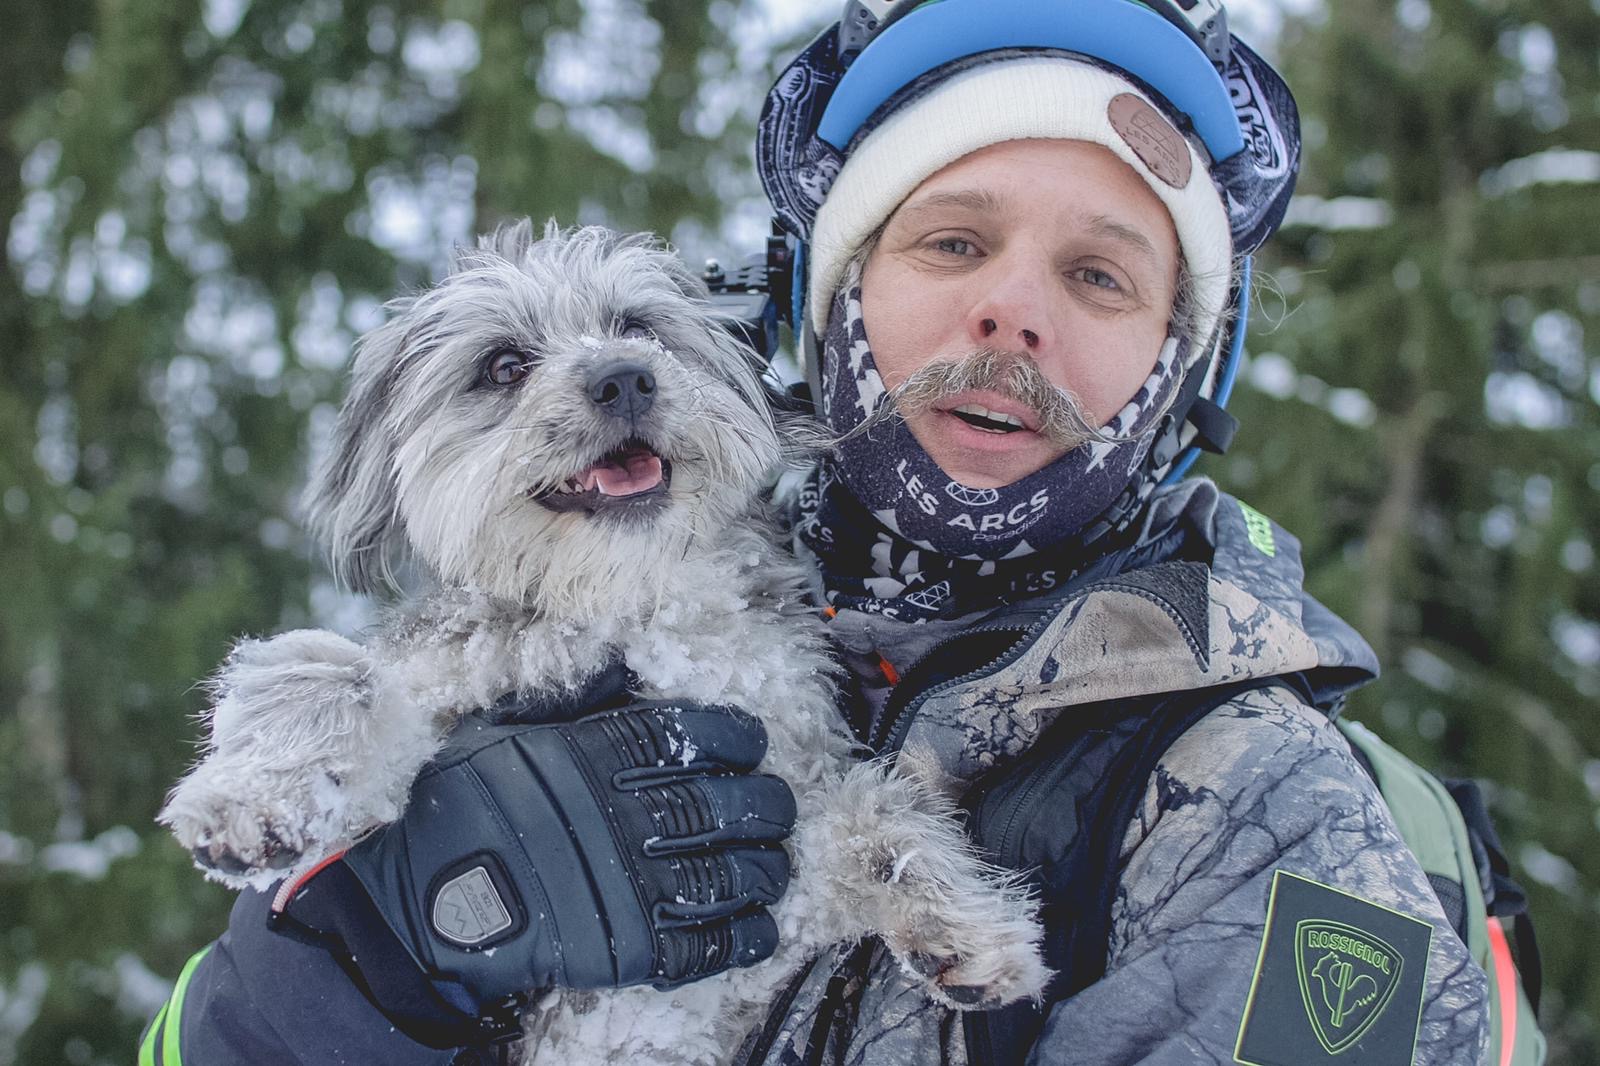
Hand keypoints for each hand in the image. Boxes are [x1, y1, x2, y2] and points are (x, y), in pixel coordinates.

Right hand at [269, 699, 795, 1048]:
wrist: (415, 905)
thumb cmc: (457, 807)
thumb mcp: (503, 728)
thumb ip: (571, 696)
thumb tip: (622, 658)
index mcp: (598, 757)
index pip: (693, 735)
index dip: (735, 738)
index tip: (749, 742)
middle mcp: (625, 817)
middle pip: (728, 805)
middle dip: (767, 803)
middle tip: (778, 803)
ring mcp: (631, 887)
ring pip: (730, 873)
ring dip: (766, 868)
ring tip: (774, 863)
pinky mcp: (629, 950)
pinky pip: (706, 945)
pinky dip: (744, 935)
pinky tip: (760, 924)